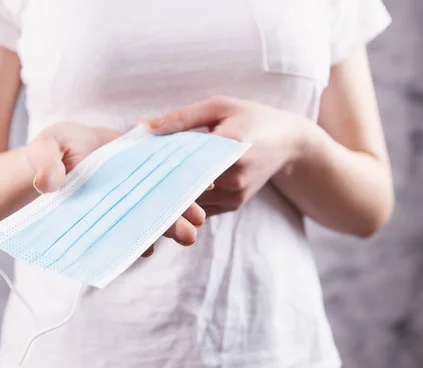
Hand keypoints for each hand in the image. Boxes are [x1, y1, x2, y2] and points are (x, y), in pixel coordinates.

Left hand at [25, 122, 205, 255]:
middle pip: (159, 192)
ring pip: (148, 214)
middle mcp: (129, 181)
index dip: (180, 174)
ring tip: (187, 237)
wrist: (37, 177)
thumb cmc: (49, 151)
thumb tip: (48, 185)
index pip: (158, 165)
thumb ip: (47, 160)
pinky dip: (136, 241)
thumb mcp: (46, 144)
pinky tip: (146, 249)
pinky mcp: (109, 224)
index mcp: (123, 155)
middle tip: (199, 220)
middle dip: (180, 206)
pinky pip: (126, 234)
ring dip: (166, 225)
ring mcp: (121, 204)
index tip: (203, 183)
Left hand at [142, 96, 304, 216]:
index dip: (159, 163)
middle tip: (135, 174)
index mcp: (231, 144)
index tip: (135, 161)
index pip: (185, 159)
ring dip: (171, 191)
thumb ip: (181, 118)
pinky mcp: (234, 204)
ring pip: (190, 199)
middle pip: (184, 183)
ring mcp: (235, 193)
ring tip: (150, 178)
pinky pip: (201, 207)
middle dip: (160, 180)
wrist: (287, 142)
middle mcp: (234, 174)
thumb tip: (143, 126)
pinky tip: (171, 187)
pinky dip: (185, 198)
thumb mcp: (219, 106)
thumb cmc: (251, 117)